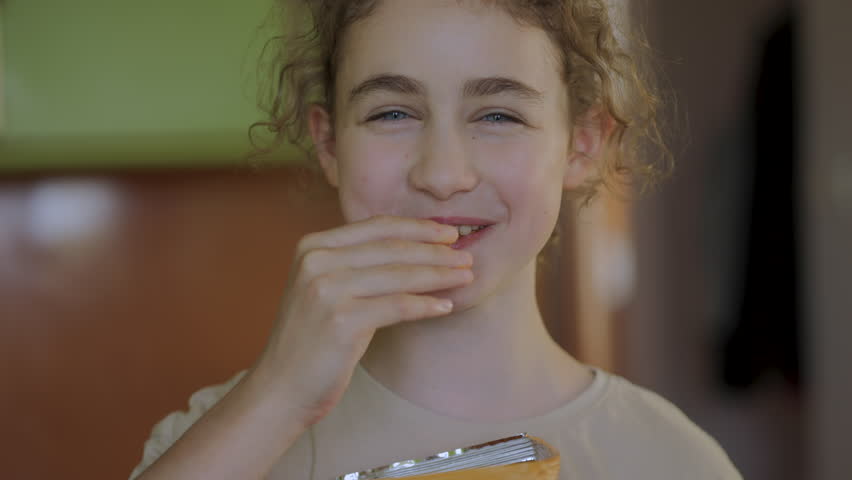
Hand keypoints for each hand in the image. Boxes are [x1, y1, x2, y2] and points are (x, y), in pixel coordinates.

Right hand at [250, 215, 472, 426]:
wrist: (281, 386)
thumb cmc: (311, 340)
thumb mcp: (324, 288)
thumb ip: (355, 263)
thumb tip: (415, 247)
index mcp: (312, 246)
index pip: (376, 227)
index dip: (417, 228)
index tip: (447, 233)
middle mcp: (317, 261)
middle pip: (391, 249)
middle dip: (435, 251)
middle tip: (466, 256)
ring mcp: (326, 289)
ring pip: (399, 275)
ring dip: (439, 275)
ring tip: (465, 277)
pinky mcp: (341, 320)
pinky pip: (397, 306)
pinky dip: (426, 305)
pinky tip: (446, 306)